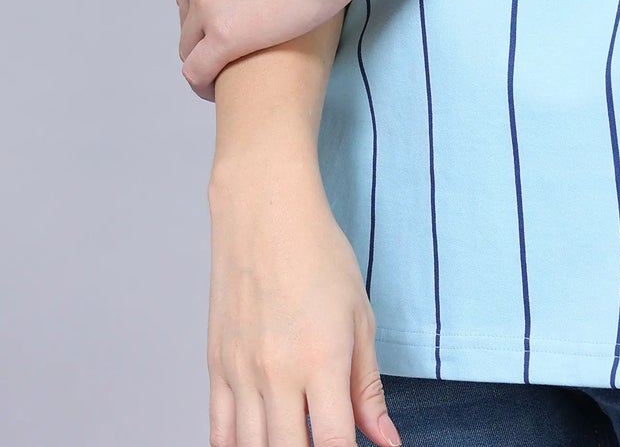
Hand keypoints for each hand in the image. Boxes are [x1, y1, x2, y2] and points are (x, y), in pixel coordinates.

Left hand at [174, 0, 367, 99]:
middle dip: (206, 29)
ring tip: (229, 70)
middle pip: (187, 15)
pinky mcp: (224, 38)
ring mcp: (207, 7)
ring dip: (204, 58)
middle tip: (240, 39)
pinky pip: (196, 72)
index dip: (210, 2)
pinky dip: (203, 84)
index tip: (231, 13)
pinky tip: (218, 90)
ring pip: (188, 47)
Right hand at [207, 164, 401, 446]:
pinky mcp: (216, 367)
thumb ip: (369, 385)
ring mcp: (241, 372)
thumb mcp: (360, 315)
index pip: (335, 444)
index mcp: (322, 358)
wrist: (264, 212)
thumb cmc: (319, 254)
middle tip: (325, 445)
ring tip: (295, 443)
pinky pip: (219, 432)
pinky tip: (256, 446)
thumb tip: (386, 440)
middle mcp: (277, 373)